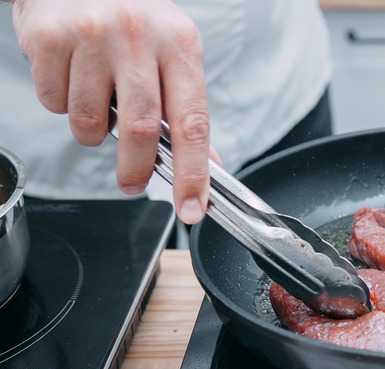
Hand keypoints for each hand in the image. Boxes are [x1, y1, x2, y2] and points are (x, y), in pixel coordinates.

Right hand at [12, 0, 210, 223]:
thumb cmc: (135, 19)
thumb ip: (187, 107)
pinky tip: (72, 76)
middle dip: (136, 170)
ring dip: (92, 131)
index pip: (193, 122)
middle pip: (141, 129)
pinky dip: (62, 104)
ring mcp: (92, 35)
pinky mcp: (49, 38)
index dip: (194, 173)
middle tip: (132, 184)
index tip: (192, 208)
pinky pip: (54, 102)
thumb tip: (208, 163)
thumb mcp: (174, 52)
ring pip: (89, 121)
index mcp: (180, 44)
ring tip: (97, 104)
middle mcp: (139, 37)